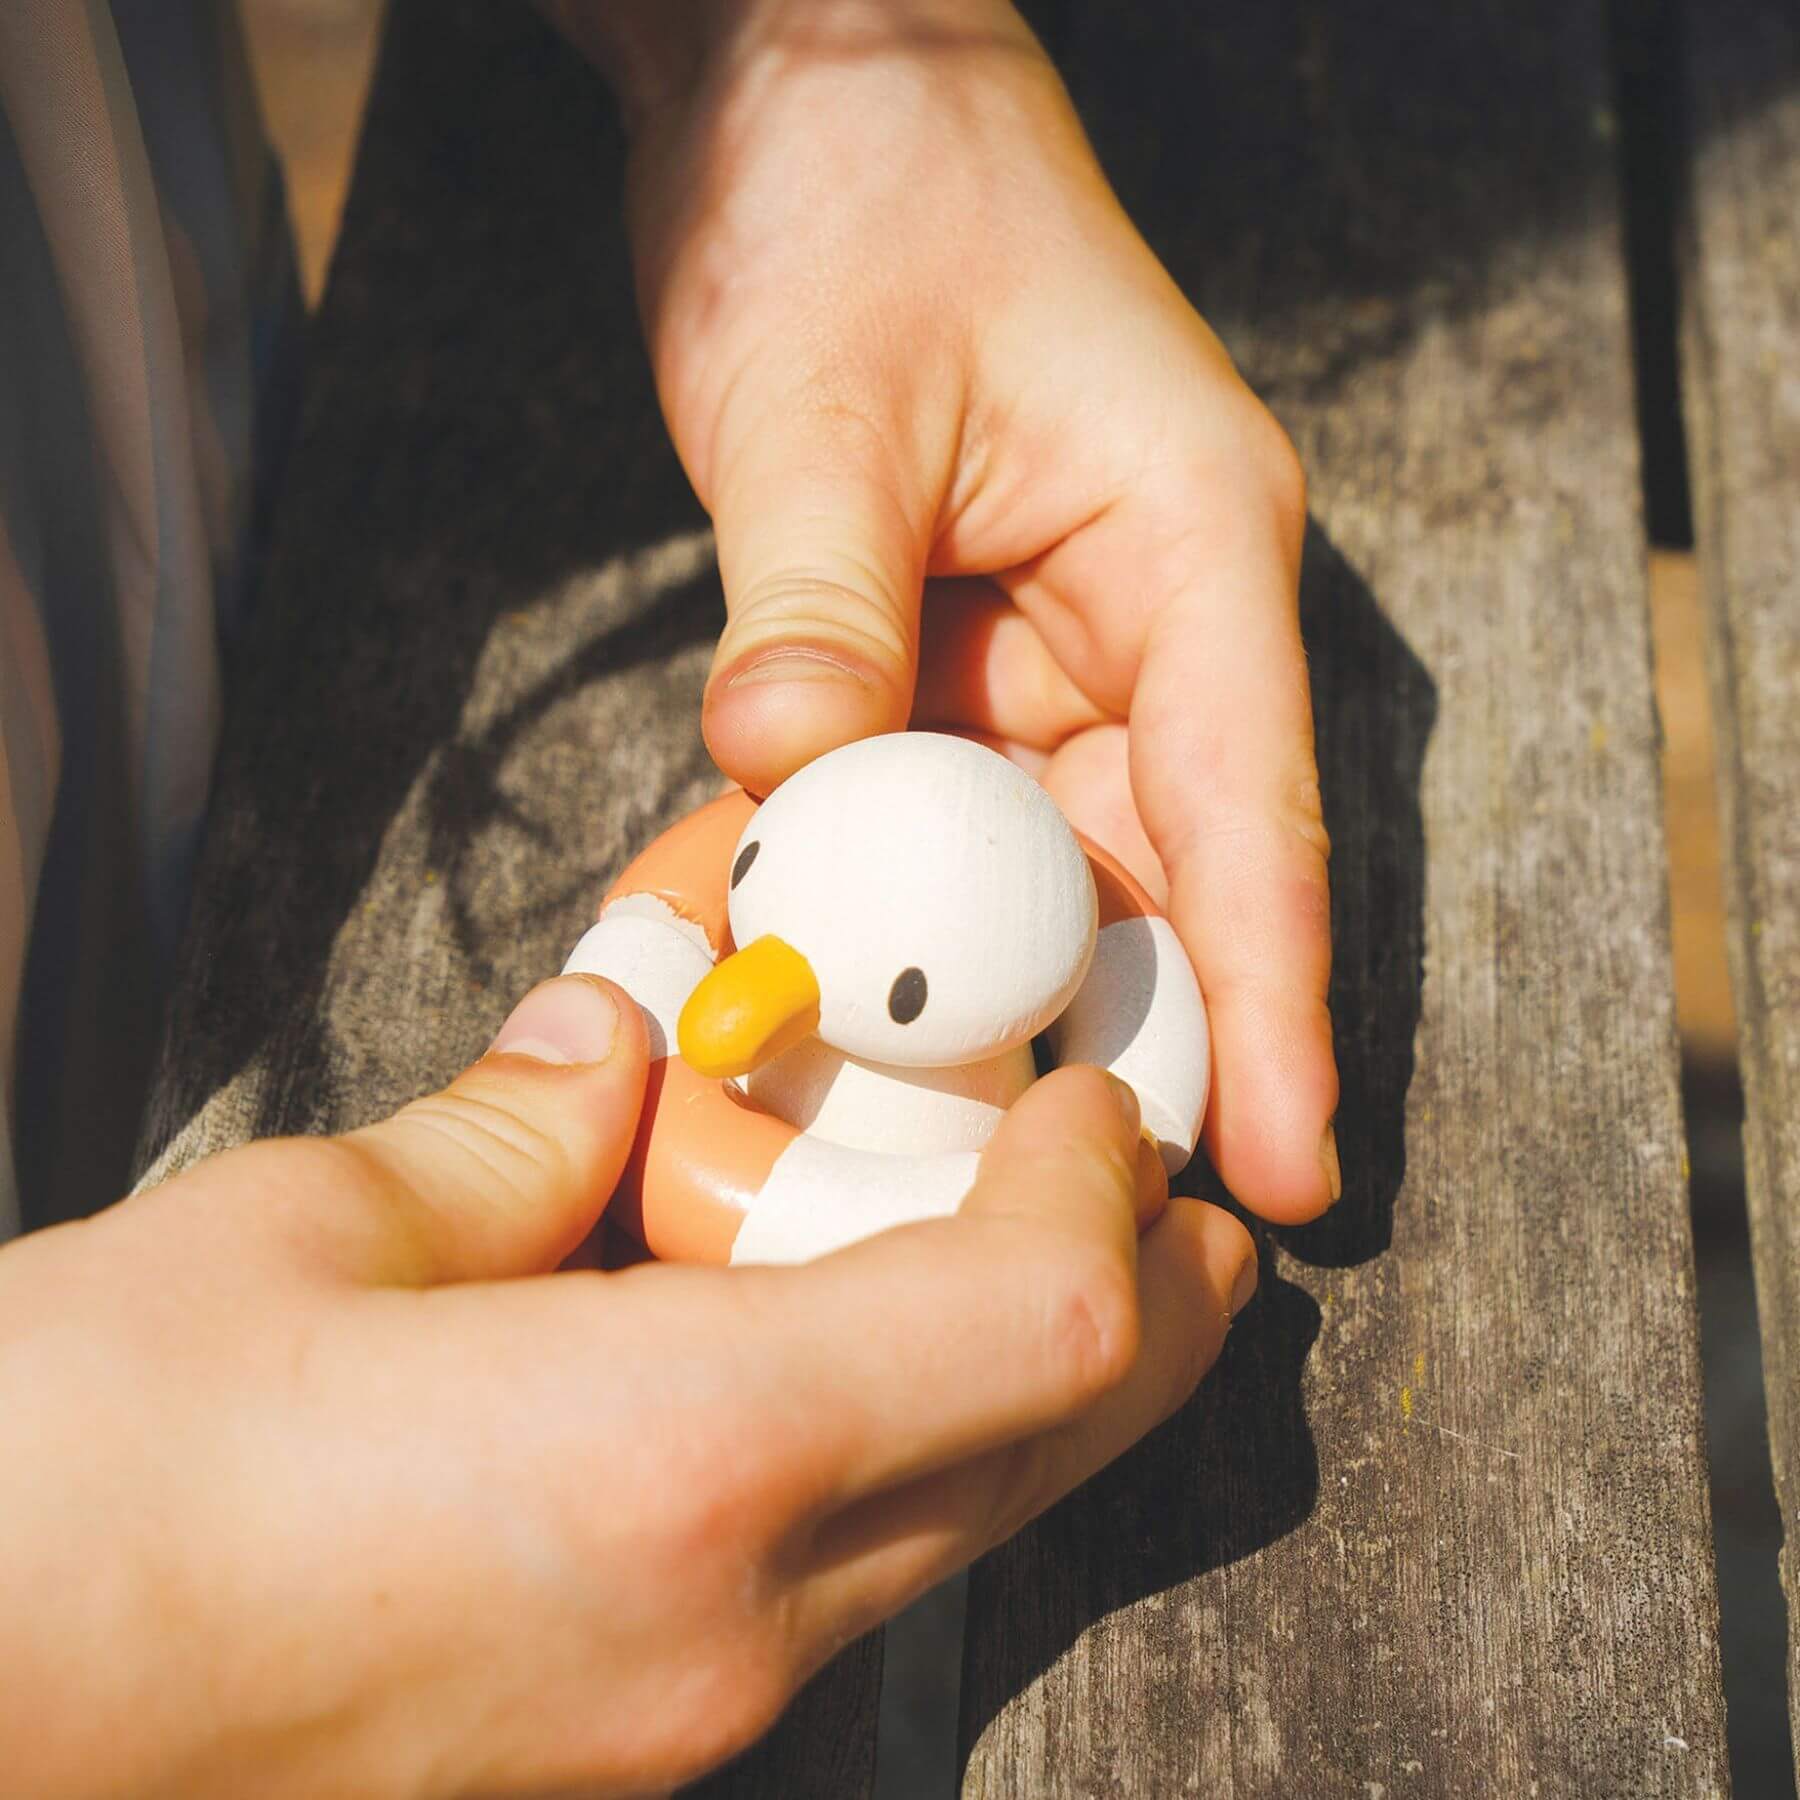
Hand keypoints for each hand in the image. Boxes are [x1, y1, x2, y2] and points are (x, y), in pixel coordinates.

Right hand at [0, 974, 1253, 1797]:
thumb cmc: (61, 1483)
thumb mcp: (297, 1235)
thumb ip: (508, 1132)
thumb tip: (608, 1047)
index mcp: (672, 1463)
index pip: (1036, 1325)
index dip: (1106, 1195)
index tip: (1104, 1101)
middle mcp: (721, 1625)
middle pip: (1049, 1448)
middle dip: (1143, 1306)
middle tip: (1165, 1188)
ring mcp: (673, 1719)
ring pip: (961, 1524)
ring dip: (1022, 1376)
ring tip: (1005, 1234)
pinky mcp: (607, 1748)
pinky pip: (834, 1579)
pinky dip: (892, 1447)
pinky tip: (817, 1350)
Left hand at [560, 0, 1336, 1221]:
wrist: (809, 93)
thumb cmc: (859, 194)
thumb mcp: (819, 404)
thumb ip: (815, 604)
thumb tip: (787, 778)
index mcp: (1190, 545)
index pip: (1247, 813)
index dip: (1273, 1005)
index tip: (1291, 1173)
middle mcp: (1150, 615)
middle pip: (1168, 872)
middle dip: (1128, 1043)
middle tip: (1081, 1217)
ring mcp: (1057, 642)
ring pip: (1054, 862)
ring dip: (989, 986)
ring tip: (936, 1140)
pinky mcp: (966, 651)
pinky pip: (953, 810)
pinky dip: (903, 895)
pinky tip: (839, 980)